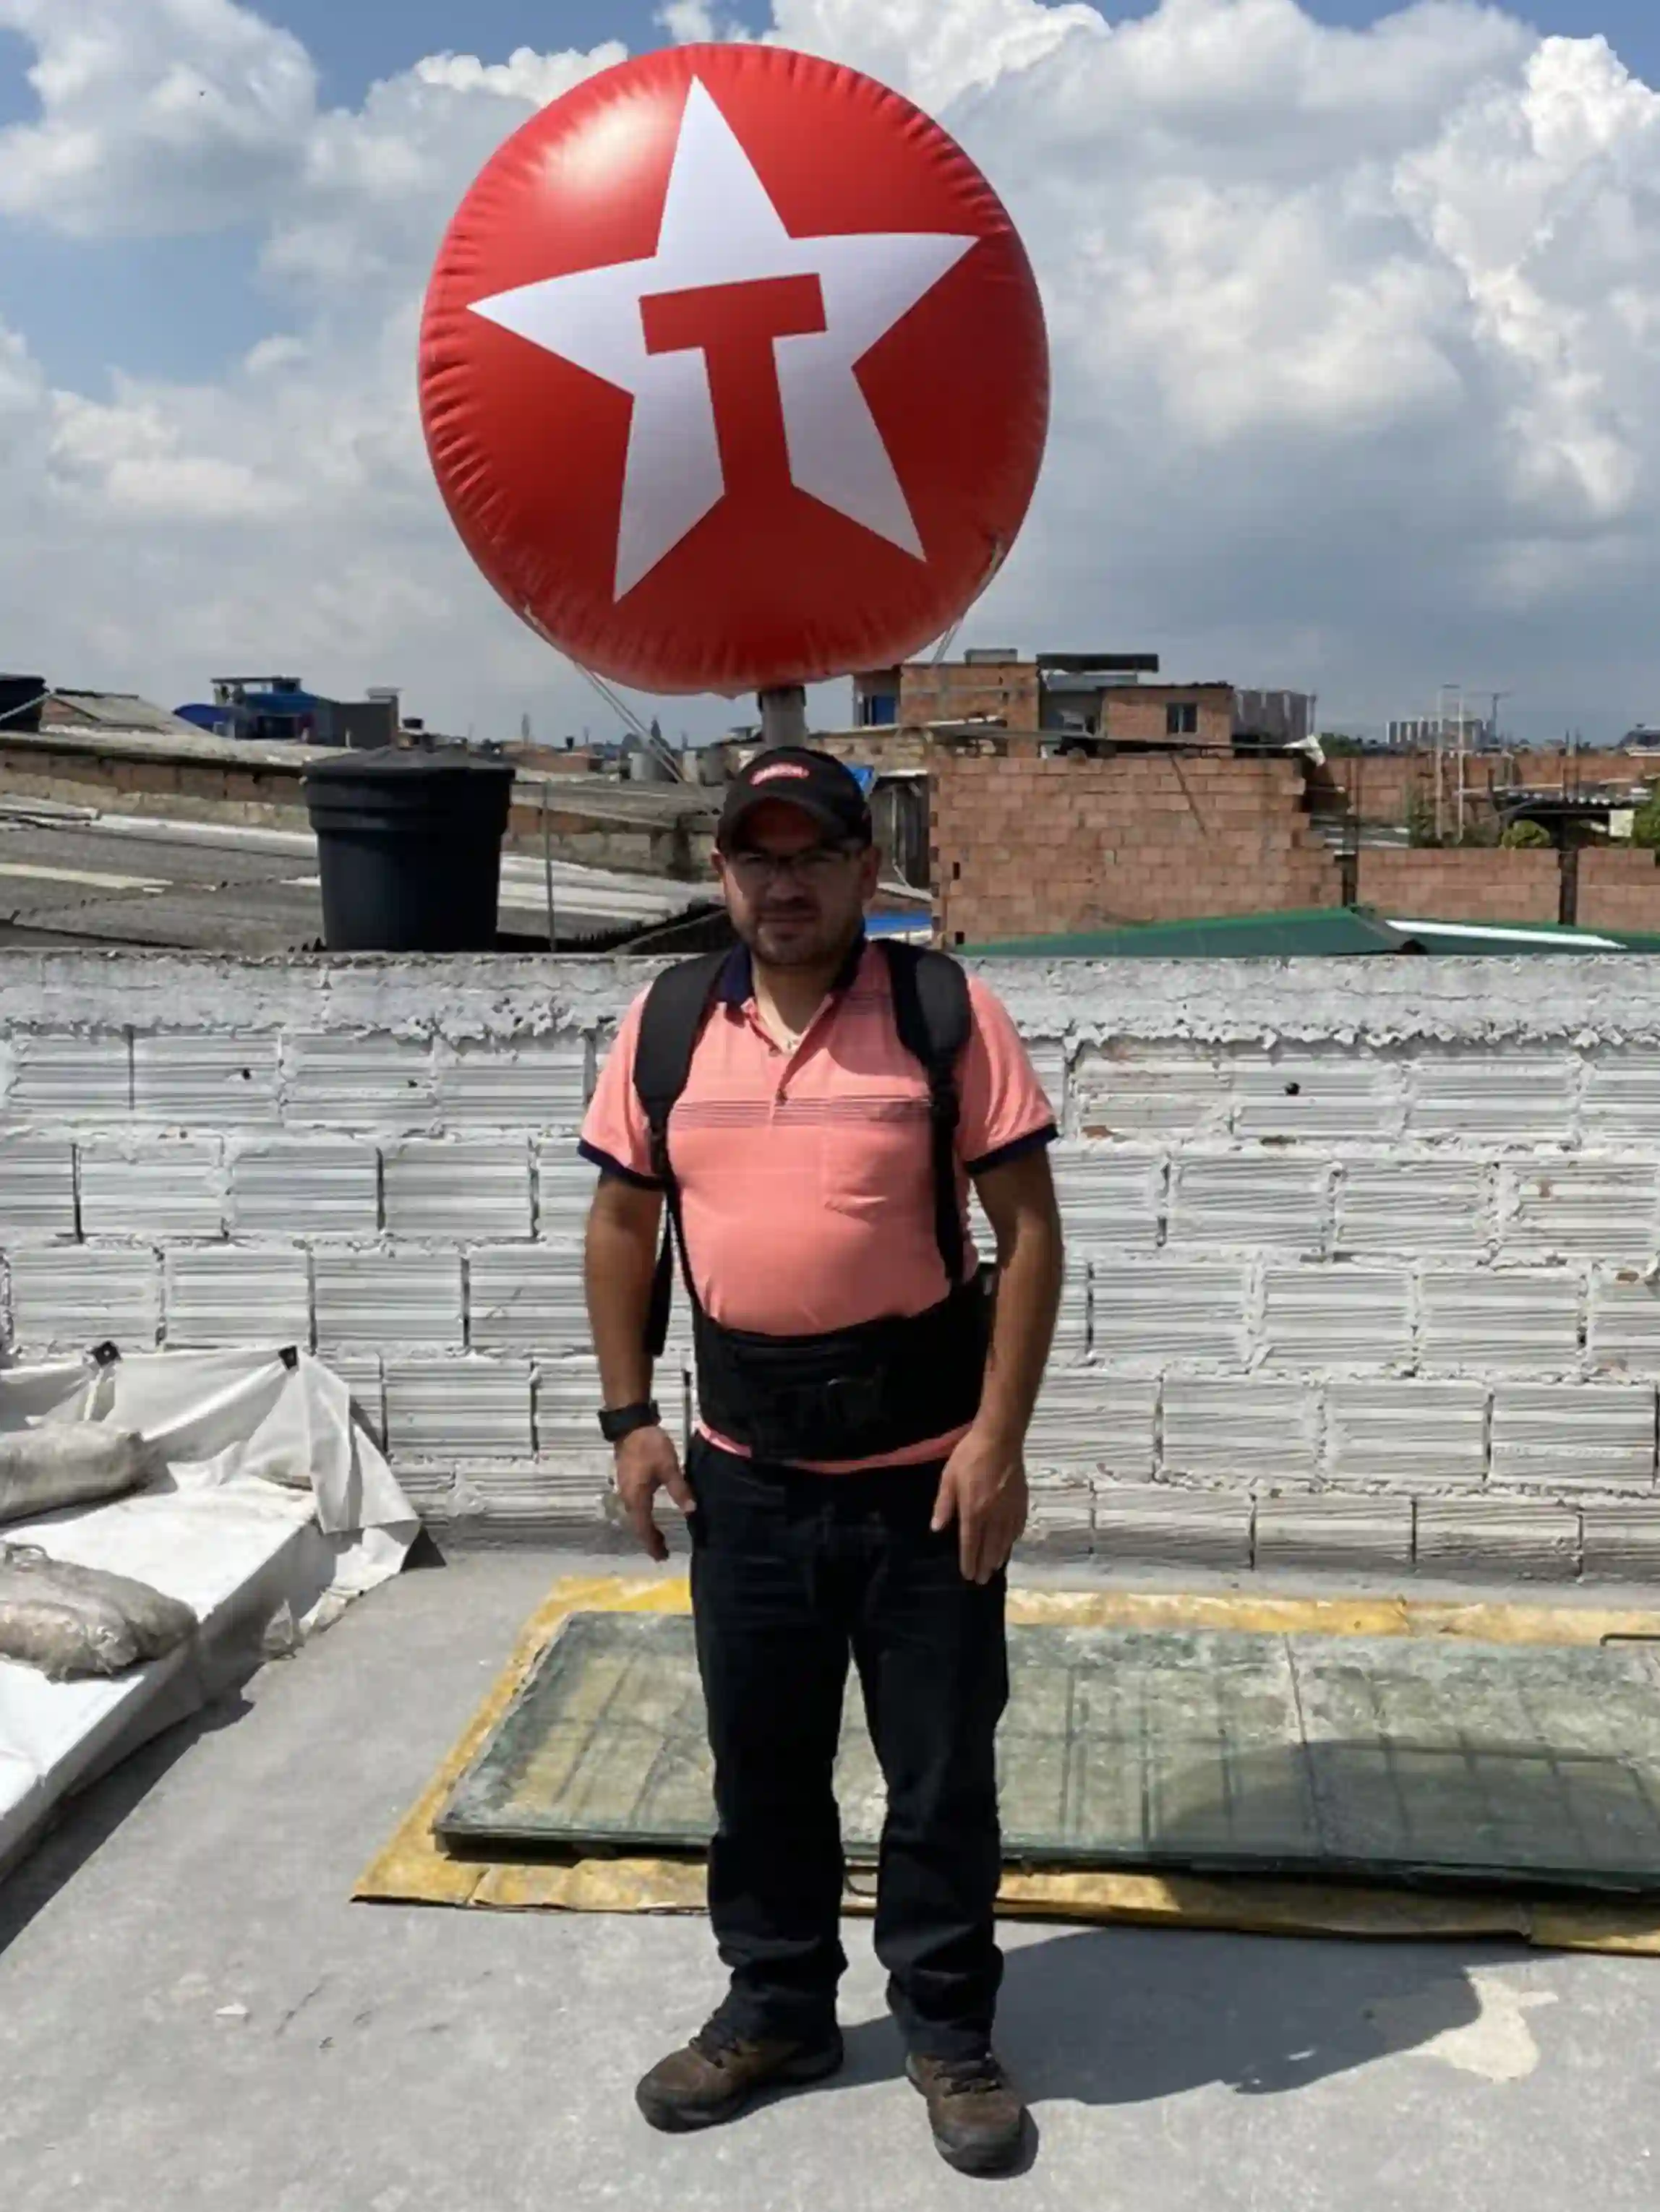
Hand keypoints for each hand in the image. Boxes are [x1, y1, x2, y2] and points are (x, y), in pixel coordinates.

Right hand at [614, 1426, 693, 1563]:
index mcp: (637, 1498)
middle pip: (638, 1526)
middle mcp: (628, 1499)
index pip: (644, 1528)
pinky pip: (634, 1508)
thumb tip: (691, 1511)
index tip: (662, 1556)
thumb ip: (679, 1489)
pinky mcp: (627, 1483)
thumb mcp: (668, 1467)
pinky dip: (643, 1518)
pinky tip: (650, 1517)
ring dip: (646, 1529)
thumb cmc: (650, 1447)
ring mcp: (625, 1490)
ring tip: (659, 1539)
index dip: (653, 1543)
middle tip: (662, 1553)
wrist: (630, 1427)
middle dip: (649, 1540)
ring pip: (635, 1517)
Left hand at [932, 1424, 1027, 1584]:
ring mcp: (1010, 1509)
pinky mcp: (1021, 1501)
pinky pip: (1018, 1526)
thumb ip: (944, 1505)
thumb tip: (936, 1528)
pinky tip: (1012, 1542)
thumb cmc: (969, 1456)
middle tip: (982, 1580)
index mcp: (973, 1511)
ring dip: (1000, 1555)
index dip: (969, 1561)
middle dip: (985, 1565)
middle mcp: (993, 1516)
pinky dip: (1014, 1538)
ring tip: (995, 1567)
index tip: (968, 1575)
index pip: (970, 1543)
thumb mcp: (949, 1478)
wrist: (1000, 1439)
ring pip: (1006, 1540)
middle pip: (990, 1547)